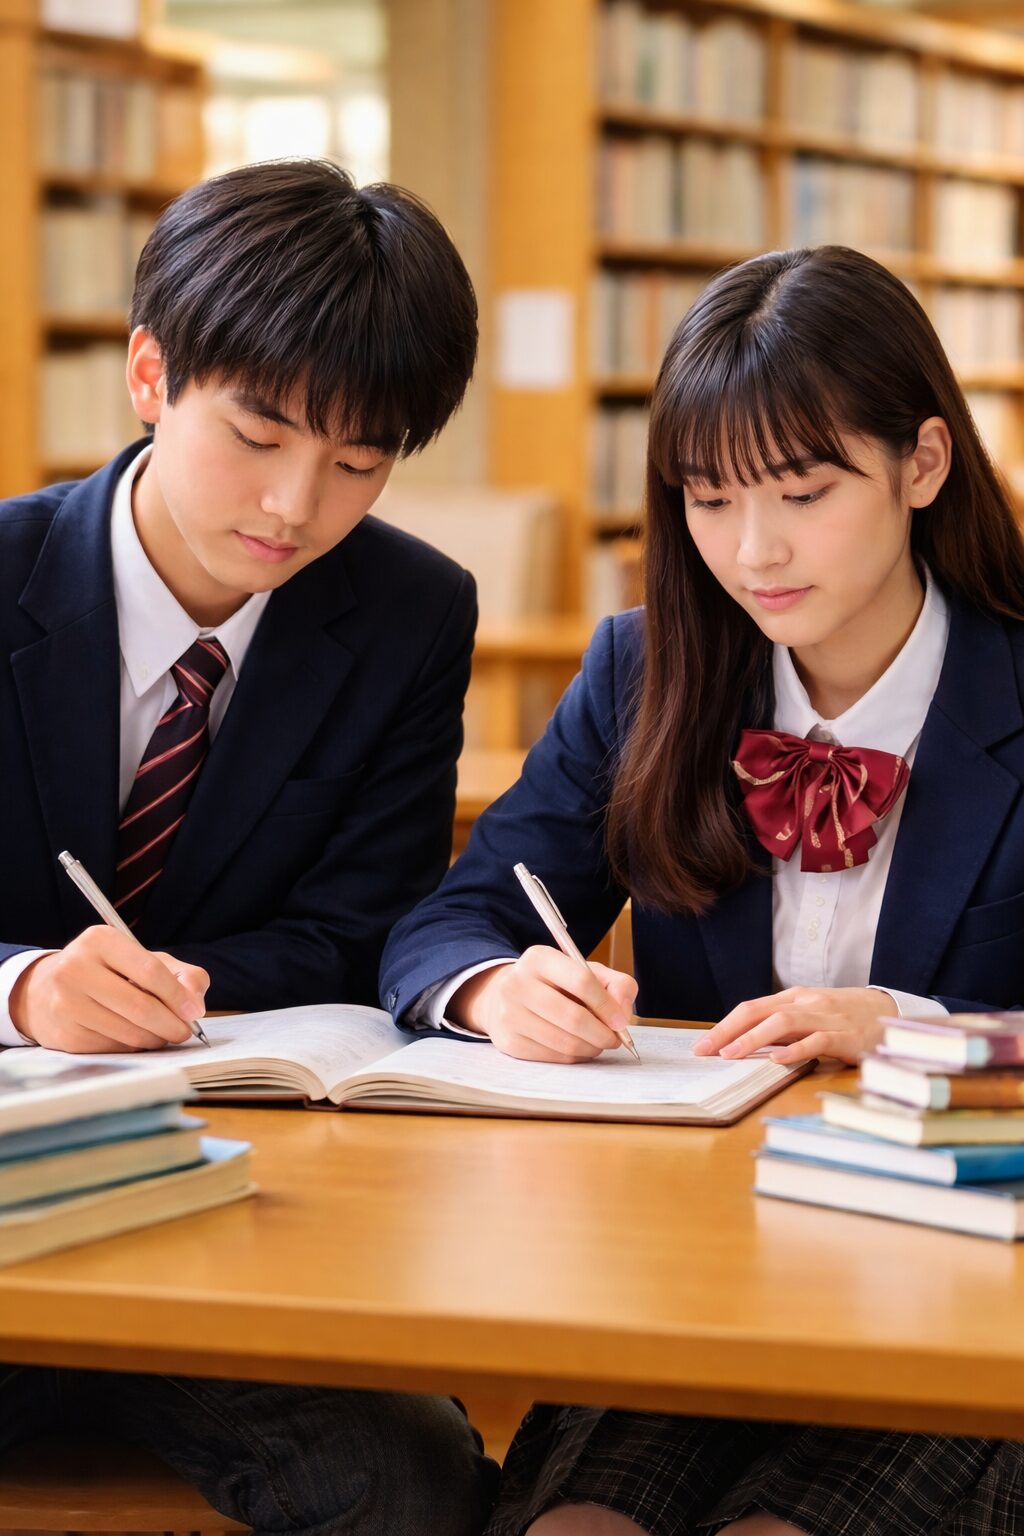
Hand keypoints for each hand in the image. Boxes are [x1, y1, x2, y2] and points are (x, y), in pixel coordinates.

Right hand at [10, 927, 208, 1052]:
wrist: (45, 991)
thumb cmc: (106, 972)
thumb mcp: (142, 959)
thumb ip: (180, 973)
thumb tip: (195, 1003)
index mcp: (100, 941)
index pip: (150, 971)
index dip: (178, 995)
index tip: (194, 1011)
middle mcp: (77, 969)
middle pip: (140, 1007)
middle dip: (171, 1024)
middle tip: (185, 1031)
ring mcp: (66, 1003)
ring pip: (128, 1032)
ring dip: (155, 1039)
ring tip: (164, 1034)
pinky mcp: (65, 1035)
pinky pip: (113, 1047)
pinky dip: (133, 1047)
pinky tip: (136, 1038)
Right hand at [449, 945, 638, 1061]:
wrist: (507, 997)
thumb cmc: (556, 984)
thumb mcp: (586, 971)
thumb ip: (616, 984)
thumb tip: (623, 1014)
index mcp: (539, 958)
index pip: (581, 981)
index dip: (607, 1005)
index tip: (621, 1021)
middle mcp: (518, 984)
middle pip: (573, 1017)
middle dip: (602, 1033)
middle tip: (615, 1039)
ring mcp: (510, 1015)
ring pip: (565, 1042)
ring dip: (591, 1048)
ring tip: (598, 1043)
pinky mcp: (509, 1042)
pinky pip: (554, 1057)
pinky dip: (575, 1056)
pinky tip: (579, 1047)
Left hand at [691, 986, 894, 1066]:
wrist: (891, 1012)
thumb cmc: (845, 1016)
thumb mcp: (811, 1014)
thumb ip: (783, 1026)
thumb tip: (746, 1044)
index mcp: (794, 998)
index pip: (751, 1008)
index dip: (724, 1025)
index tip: (702, 1045)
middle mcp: (806, 1003)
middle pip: (758, 1012)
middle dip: (727, 1031)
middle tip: (704, 1051)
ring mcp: (825, 1018)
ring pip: (782, 1023)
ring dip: (752, 1039)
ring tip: (731, 1055)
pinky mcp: (845, 1036)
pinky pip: (815, 1041)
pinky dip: (794, 1050)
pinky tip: (776, 1061)